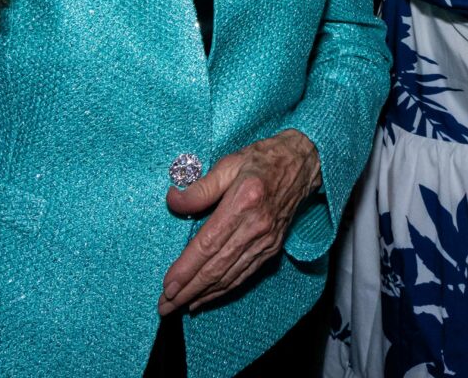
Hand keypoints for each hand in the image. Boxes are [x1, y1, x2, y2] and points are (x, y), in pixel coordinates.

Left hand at [158, 130, 318, 315]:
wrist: (302, 164)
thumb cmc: (262, 160)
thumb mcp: (228, 163)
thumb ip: (200, 187)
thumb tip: (173, 201)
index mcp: (243, 203)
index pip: (209, 244)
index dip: (186, 268)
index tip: (167, 286)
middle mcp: (256, 227)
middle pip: (217, 267)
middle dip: (188, 290)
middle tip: (165, 306)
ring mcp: (266, 241)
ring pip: (230, 276)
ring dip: (203, 295)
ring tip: (179, 306)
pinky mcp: (272, 248)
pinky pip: (244, 275)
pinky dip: (224, 290)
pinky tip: (207, 298)